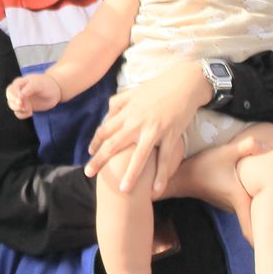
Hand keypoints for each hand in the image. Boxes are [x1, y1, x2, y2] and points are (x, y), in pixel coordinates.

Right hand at [5, 74, 61, 119]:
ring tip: (29, 110)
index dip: (14, 95)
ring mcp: (21, 99)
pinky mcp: (24, 107)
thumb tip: (21, 94)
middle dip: (14, 103)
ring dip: (18, 109)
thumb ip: (31, 87)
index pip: (11, 89)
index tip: (21, 98)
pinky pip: (18, 113)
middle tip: (22, 106)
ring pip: (12, 105)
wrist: (55, 91)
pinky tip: (31, 113)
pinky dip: (22, 115)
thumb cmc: (47, 85)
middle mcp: (18, 91)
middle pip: (9, 97)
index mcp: (21, 82)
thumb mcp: (40, 85)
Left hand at [84, 61, 206, 195]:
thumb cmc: (159, 87)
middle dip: (99, 160)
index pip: (105, 130)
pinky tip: (155, 190)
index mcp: (127, 111)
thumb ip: (118, 102)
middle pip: (114, 144)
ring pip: (138, 157)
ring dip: (130, 175)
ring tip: (122, 191)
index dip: (96, 142)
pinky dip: (160, 175)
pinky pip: (164, 159)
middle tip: (88, 174)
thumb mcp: (134, 91)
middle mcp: (136, 122)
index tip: (90, 153)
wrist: (184, 82)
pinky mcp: (170, 135)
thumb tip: (107, 113)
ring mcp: (154, 130)